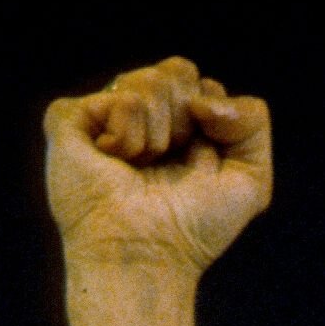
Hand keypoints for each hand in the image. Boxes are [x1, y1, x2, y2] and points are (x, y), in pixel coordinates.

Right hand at [45, 57, 270, 273]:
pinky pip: (118, 98)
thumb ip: (253, 121)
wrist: (148, 255)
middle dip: (185, 121)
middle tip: (167, 163)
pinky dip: (127, 135)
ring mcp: (104, 114)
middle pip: (177, 70)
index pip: (200, 83)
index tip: (201, 163)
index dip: (210, 119)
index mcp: (178, 124)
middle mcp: (140, 115)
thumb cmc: (193, 230)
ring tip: (140, 169)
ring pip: (148, 80)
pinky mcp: (70, 119)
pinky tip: (115, 163)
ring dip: (157, 135)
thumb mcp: (251, 181)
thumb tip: (204, 96)